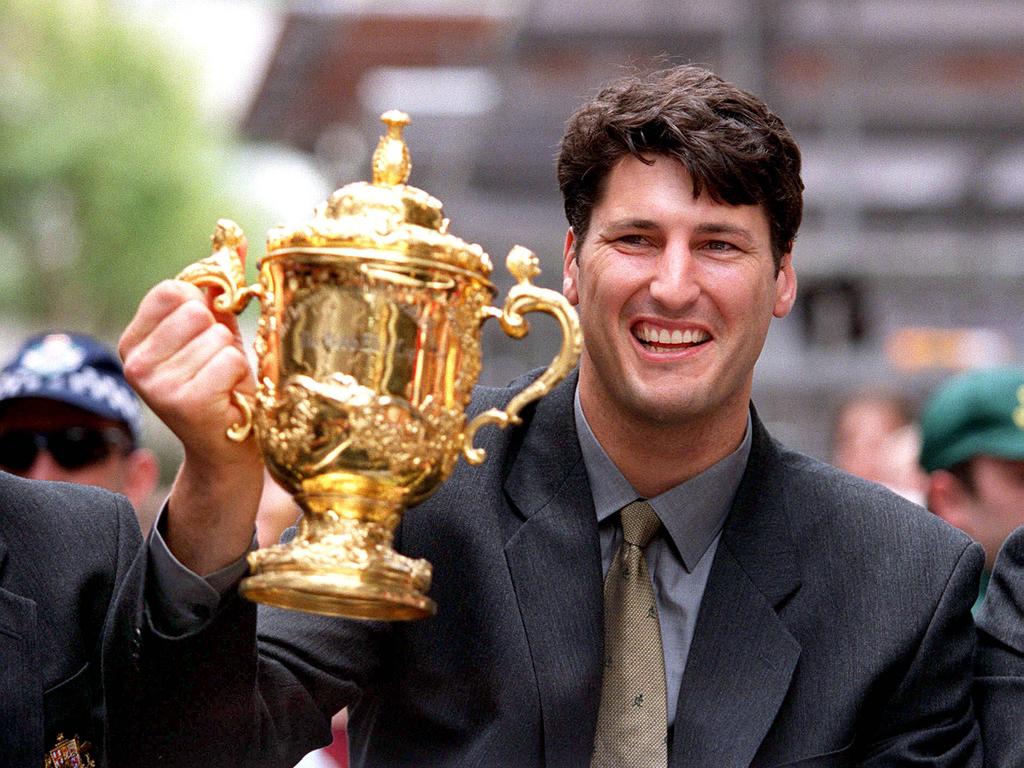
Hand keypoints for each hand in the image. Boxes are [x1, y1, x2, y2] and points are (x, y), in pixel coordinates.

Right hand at [120, 277, 262, 573]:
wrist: (228, 449)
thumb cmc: (222, 385)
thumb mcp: (213, 332)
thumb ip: (216, 288)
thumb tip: (234, 236)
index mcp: (133, 341)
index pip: (172, 291)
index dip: (202, 307)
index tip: (205, 337)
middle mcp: (134, 362)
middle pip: (197, 312)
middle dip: (220, 336)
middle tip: (216, 368)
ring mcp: (155, 384)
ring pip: (218, 337)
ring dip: (232, 359)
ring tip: (223, 385)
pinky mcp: (183, 402)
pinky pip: (230, 360)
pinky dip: (240, 376)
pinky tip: (228, 398)